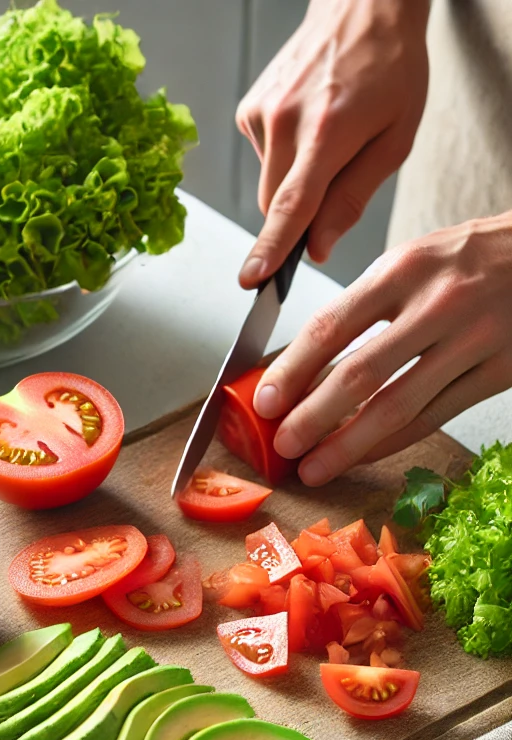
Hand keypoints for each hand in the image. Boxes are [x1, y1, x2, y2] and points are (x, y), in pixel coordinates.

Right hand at [235, 0, 428, 286]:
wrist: (361, 7)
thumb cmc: (389, 68)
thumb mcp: (394, 138)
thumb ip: (353, 199)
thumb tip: (319, 248)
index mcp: (329, 131)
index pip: (292, 204)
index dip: (272, 247)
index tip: (251, 277)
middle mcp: (286, 120)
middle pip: (273, 206)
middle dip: (297, 212)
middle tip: (333, 179)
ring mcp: (262, 114)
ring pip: (267, 184)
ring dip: (292, 178)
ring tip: (325, 134)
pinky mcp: (248, 110)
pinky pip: (262, 158)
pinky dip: (283, 154)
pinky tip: (307, 122)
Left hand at [254, 213, 511, 484]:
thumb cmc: (472, 258)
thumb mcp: (412, 261)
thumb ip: (362, 307)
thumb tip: (302, 366)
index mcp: (404, 269)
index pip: (331, 326)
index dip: (292, 371)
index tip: (264, 403)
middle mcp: (440, 303)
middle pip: (361, 374)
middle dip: (312, 418)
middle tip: (282, 447)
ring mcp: (475, 340)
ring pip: (398, 406)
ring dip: (348, 445)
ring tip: (313, 468)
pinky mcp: (502, 371)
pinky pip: (435, 416)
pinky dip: (392, 442)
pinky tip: (362, 455)